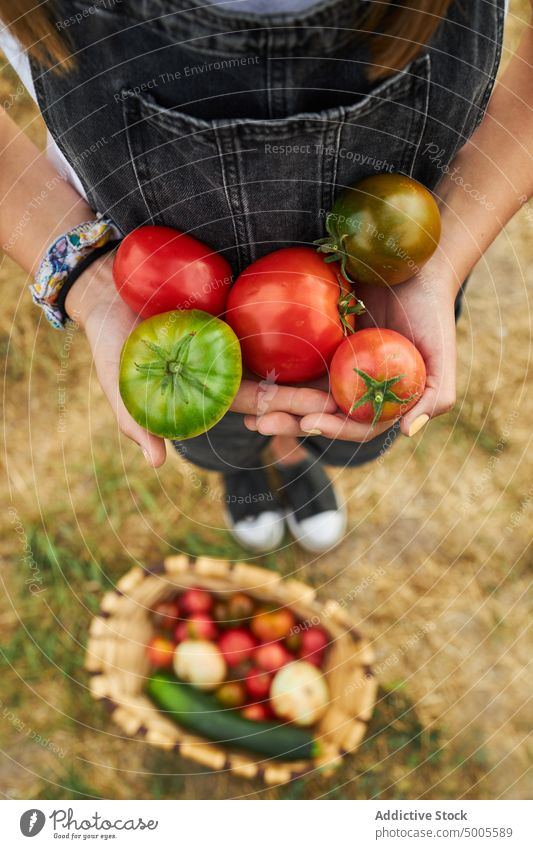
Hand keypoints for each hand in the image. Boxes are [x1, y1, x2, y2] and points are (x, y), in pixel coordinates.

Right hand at [66, 256, 336, 462]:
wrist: (105, 291)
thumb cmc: (111, 343)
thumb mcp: (119, 384)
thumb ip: (137, 422)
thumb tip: (157, 464)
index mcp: (211, 389)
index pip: (258, 401)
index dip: (288, 406)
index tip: (321, 412)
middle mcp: (228, 364)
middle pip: (278, 375)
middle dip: (314, 384)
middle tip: (354, 385)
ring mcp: (231, 334)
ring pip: (278, 345)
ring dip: (311, 353)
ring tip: (352, 351)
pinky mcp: (230, 303)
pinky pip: (266, 308)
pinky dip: (294, 314)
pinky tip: (327, 307)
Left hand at [244, 258, 456, 440]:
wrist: (415, 267)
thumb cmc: (433, 314)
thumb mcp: (442, 355)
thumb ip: (434, 396)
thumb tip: (409, 432)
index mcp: (380, 401)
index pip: (354, 426)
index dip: (332, 428)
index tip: (308, 421)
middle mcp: (353, 389)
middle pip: (318, 413)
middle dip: (289, 421)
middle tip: (259, 423)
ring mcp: (333, 367)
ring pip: (299, 392)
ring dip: (272, 404)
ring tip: (245, 409)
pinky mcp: (316, 342)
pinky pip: (291, 360)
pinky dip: (270, 370)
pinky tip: (247, 373)